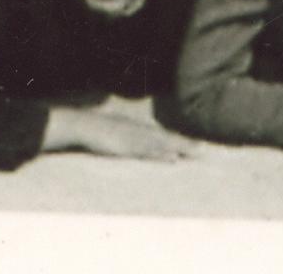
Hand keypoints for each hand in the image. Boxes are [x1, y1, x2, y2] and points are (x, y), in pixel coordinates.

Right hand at [46, 106, 195, 161]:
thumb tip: (125, 140)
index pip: (160, 135)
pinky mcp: (127, 146)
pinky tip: (172, 158)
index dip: (176, 139)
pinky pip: (148, 152)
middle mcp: (138, 131)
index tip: (192, 145)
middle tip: (203, 149)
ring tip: (196, 152)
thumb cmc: (92, 129)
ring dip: (179, 147)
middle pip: (165, 138)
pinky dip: (161, 154)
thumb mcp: (110, 131)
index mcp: (135, 128)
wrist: (79, 124)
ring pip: (161, 144)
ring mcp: (134, 138)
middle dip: (184, 143)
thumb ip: (120, 134)